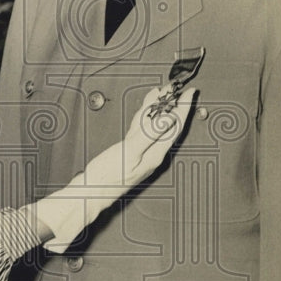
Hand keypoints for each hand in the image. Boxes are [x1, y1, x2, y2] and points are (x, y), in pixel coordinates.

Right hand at [33, 85, 195, 251]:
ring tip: (161, 93)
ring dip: (158, 108)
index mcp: (155, 153)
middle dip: (172, 105)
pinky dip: (144, 117)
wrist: (90, 192)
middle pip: (168, 124)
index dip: (184, 108)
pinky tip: (143, 112)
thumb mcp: (130, 151)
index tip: (190, 93)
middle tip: (175, 88)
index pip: (175, 126)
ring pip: (154, 126)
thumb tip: (170, 119)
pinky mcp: (130, 152)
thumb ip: (150, 134)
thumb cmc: (108, 176)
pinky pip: (142, 130)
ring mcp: (141, 153)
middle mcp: (152, 153)